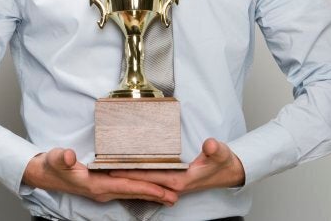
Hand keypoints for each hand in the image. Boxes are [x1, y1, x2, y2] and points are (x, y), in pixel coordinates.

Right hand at [22, 148, 178, 204]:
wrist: (44, 174)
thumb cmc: (52, 165)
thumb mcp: (56, 158)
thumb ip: (62, 158)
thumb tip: (69, 156)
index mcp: (96, 184)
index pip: (125, 186)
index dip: (144, 187)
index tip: (162, 190)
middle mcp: (103, 191)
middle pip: (134, 192)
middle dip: (155, 194)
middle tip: (176, 196)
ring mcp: (104, 191)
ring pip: (132, 193)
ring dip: (151, 194)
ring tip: (170, 196)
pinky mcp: (104, 188)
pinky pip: (127, 190)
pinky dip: (141, 190)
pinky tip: (150, 190)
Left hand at [109, 138, 244, 194]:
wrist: (230, 171)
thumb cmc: (223, 162)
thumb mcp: (222, 153)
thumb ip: (216, 150)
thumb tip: (210, 145)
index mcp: (179, 180)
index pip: (149, 177)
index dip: (131, 173)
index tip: (113, 168)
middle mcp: (172, 184)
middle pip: (142, 180)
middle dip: (122, 174)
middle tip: (100, 166)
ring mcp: (171, 184)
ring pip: (144, 180)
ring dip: (127, 174)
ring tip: (107, 166)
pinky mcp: (172, 180)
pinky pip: (150, 177)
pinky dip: (137, 173)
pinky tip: (127, 167)